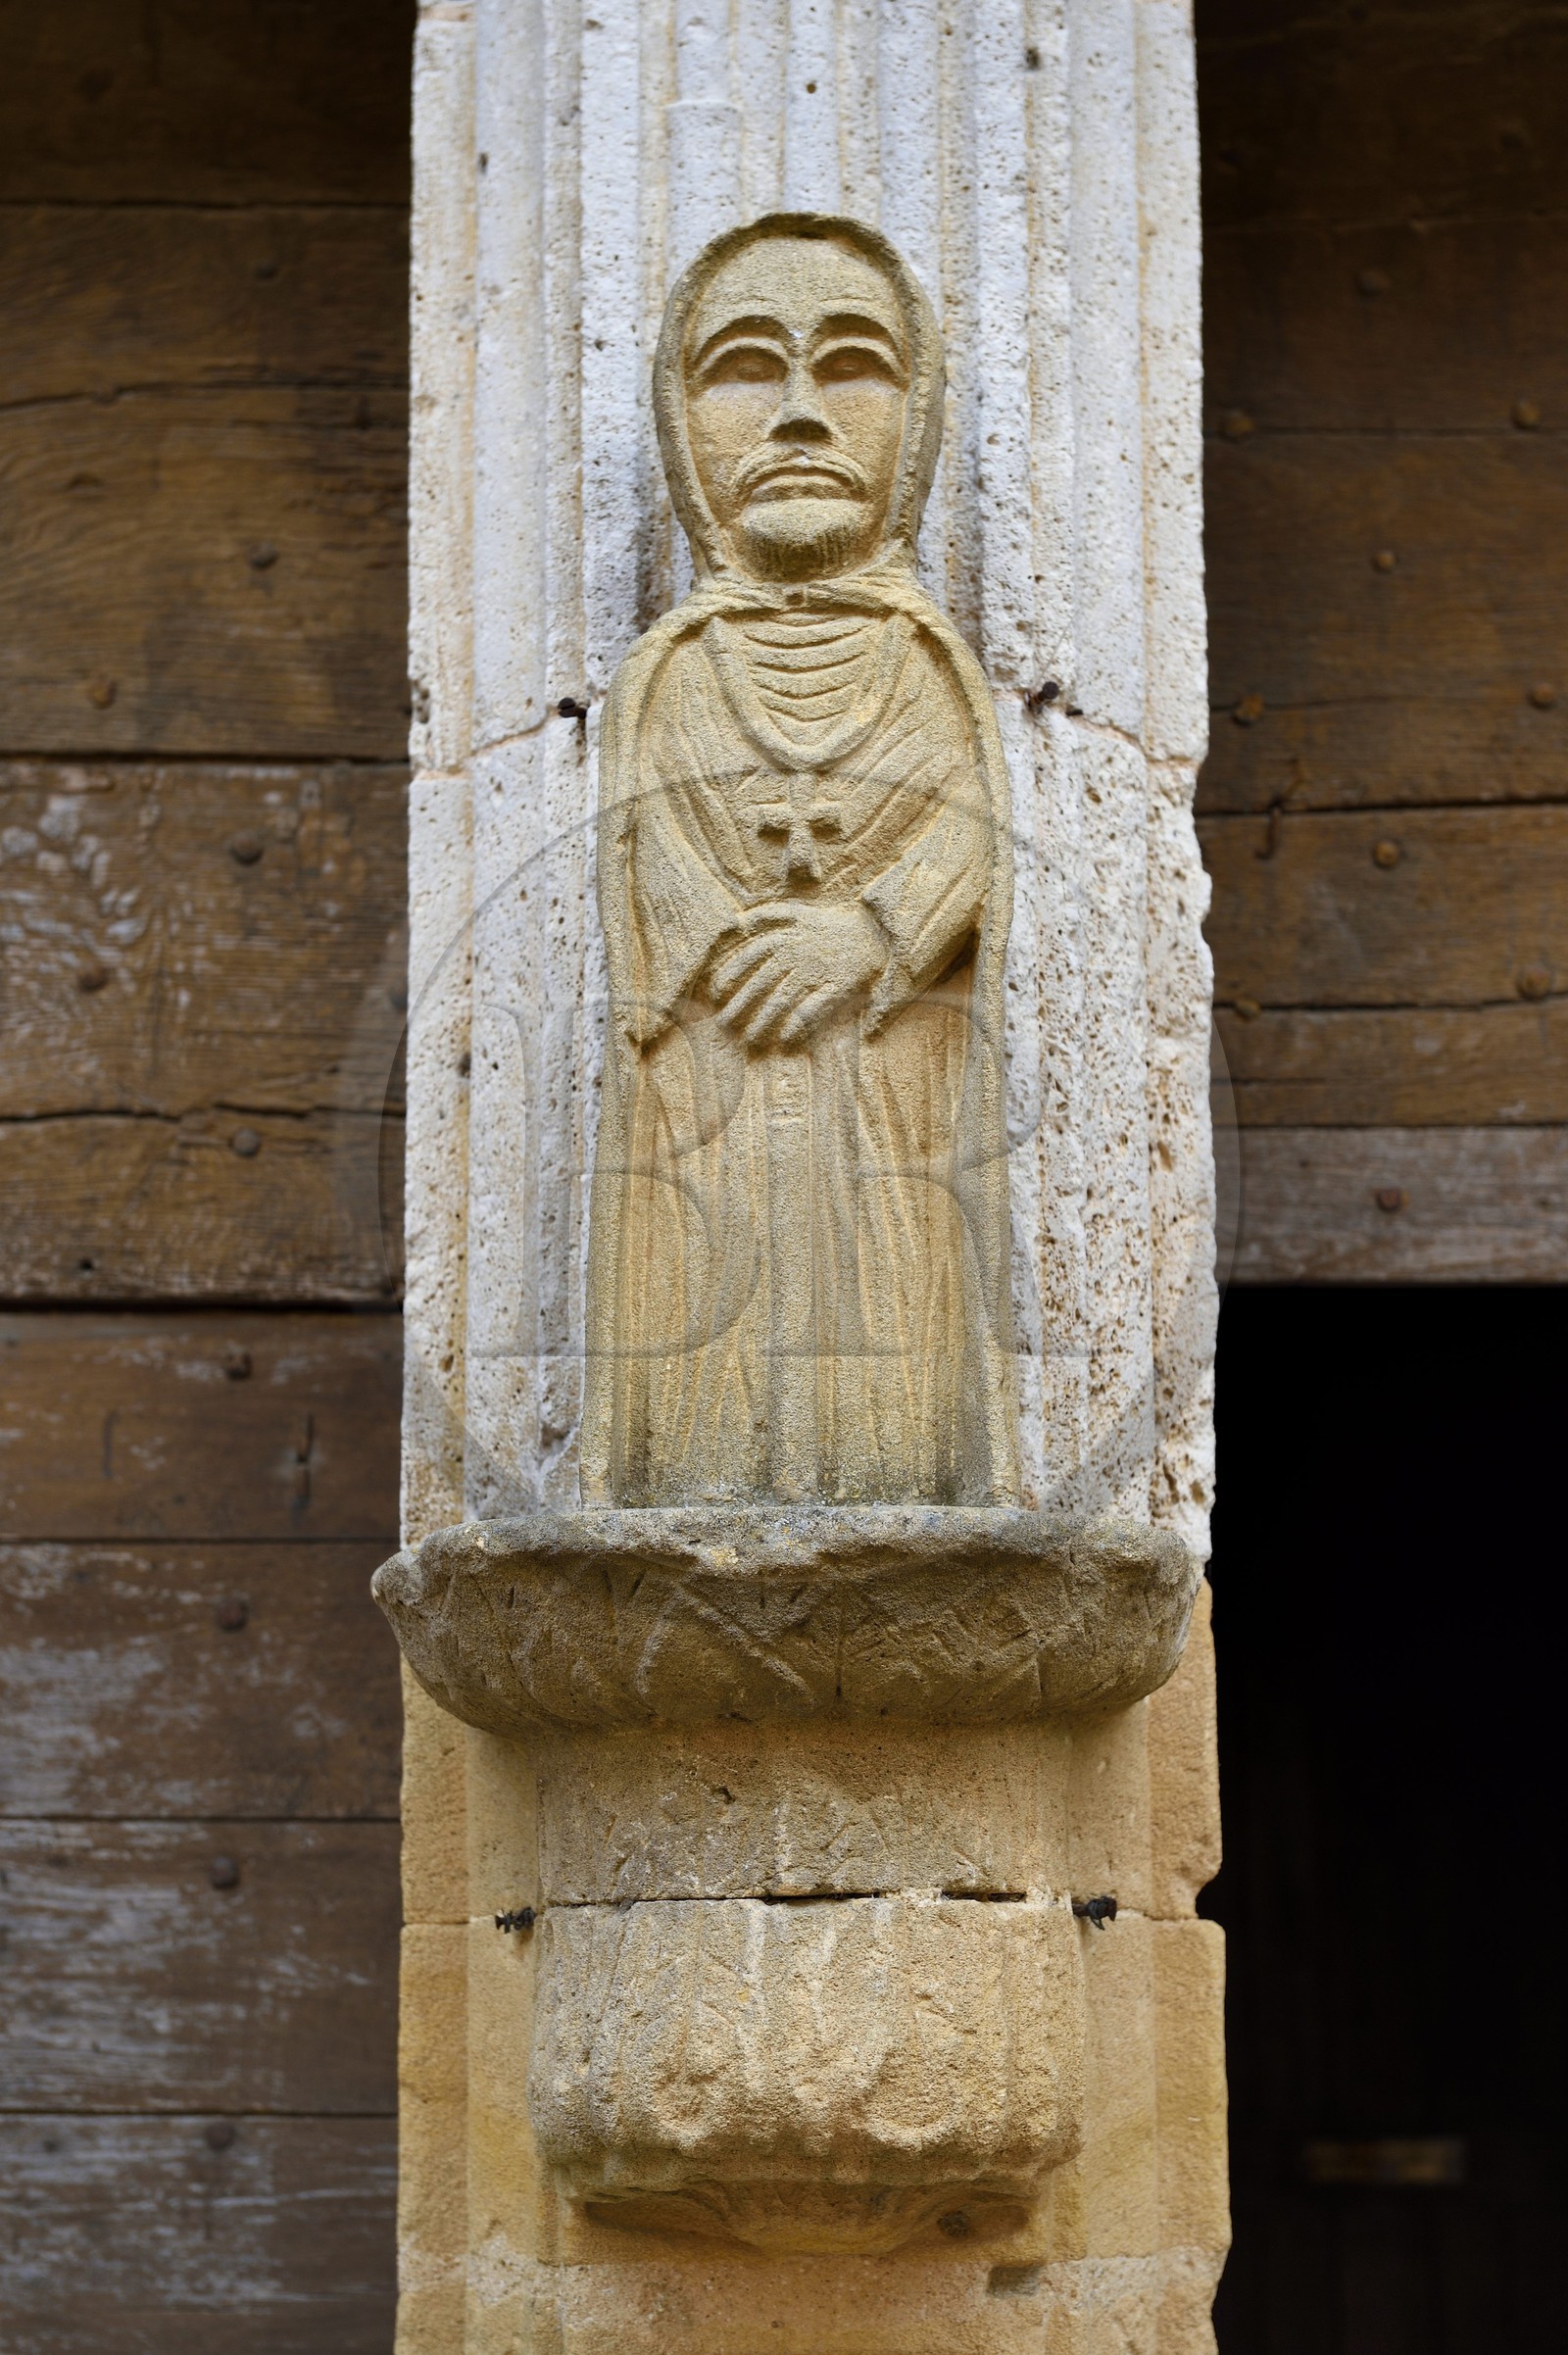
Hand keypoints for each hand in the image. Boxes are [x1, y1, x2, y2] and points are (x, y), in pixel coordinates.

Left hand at [709, 900, 886, 1048]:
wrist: (872, 933)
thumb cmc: (828, 926)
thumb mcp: (797, 912)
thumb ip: (765, 915)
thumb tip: (735, 922)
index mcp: (787, 937)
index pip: (750, 956)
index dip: (730, 973)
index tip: (717, 991)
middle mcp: (798, 954)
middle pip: (762, 982)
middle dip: (740, 1004)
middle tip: (724, 1022)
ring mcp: (817, 971)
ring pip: (783, 998)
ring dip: (764, 1020)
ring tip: (750, 1038)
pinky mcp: (836, 987)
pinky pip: (813, 1008)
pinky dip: (798, 1023)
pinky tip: (785, 1038)